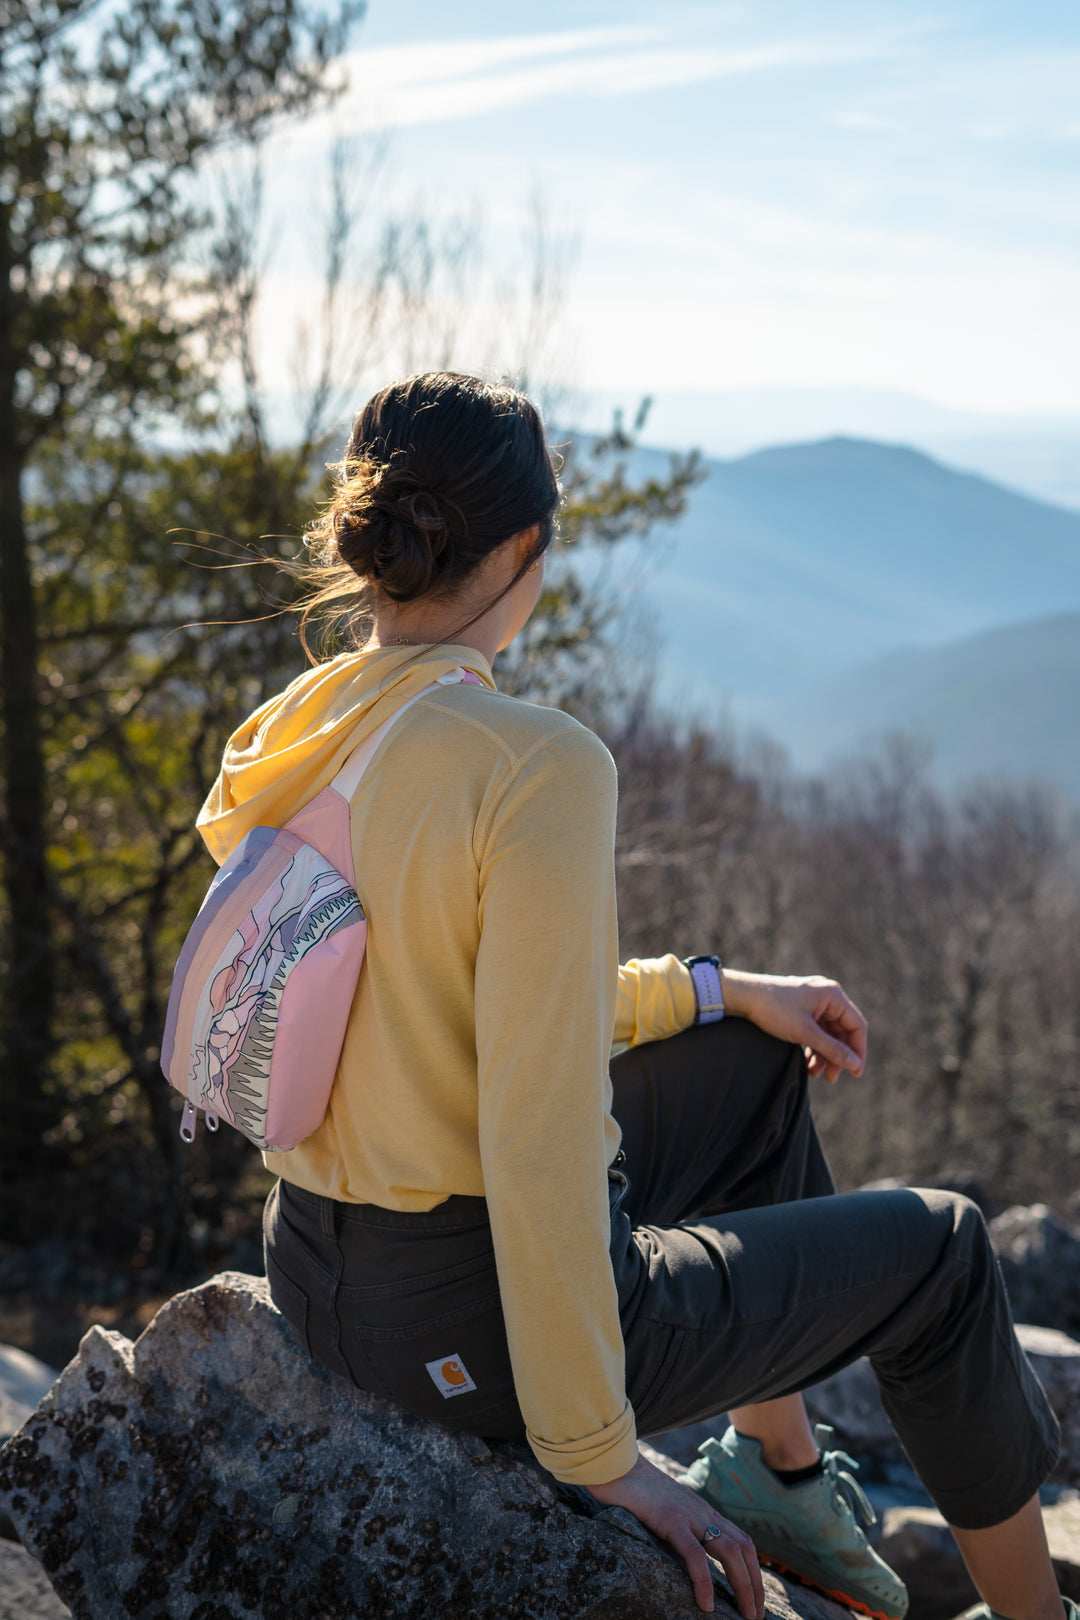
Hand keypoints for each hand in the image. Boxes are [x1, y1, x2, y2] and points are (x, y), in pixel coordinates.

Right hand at [586, 1450, 763, 1616]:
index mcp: (703, 1510)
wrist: (614, 1463)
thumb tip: (683, 1551)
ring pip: (730, 1551)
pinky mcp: (669, 1519)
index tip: (755, 1598)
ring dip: (743, 1586)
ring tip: (744, 1616)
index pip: (741, 1540)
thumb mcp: (665, 1508)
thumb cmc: (633, 1487)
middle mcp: (702, 1512)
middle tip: (756, 1616)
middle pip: (744, 1548)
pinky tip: (705, 1605)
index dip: (753, 1570)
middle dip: (755, 1584)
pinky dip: (704, 1582)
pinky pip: (695, 1554)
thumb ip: (679, 1524)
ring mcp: (688, 1514)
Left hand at [721, 970, 866, 1082]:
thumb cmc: (774, 1010)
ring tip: (815, 1074)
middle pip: (842, 1031)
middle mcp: (827, 996)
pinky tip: (807, 1063)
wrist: (742, 996)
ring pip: (828, 1033)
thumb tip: (855, 1064)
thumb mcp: (805, 1033)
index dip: (858, 1051)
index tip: (855, 1073)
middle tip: (831, 1078)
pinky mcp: (802, 1008)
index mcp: (833, 995)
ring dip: (824, 1054)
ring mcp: (814, 1002)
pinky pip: (816, 1030)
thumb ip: (832, 1049)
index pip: (857, 1026)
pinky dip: (814, 1047)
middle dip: (838, 1056)